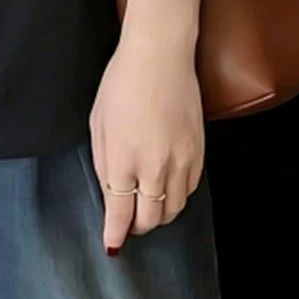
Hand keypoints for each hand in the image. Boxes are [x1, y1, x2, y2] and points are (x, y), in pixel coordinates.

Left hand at [88, 30, 205, 253]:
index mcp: (124, 159)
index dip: (115, 234)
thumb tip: (110, 196)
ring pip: (174, 210)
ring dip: (159, 215)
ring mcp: (181, 160)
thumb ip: (105, 164)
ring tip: (147, 206)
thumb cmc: (121, 83)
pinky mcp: (199, 152)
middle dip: (136, 227)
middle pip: (150, 219)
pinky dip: (177, 196)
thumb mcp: (99, 123)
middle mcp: (154, 166)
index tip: (112, 244)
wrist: (160, 54)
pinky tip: (167, 187)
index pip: (121, 214)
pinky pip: (190, 190)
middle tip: (128, 222)